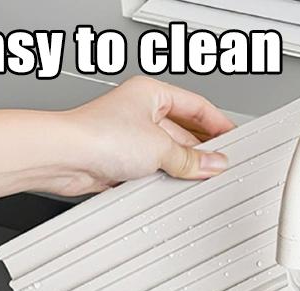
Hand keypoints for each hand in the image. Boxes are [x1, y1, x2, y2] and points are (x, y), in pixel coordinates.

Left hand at [59, 76, 234, 193]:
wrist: (64, 158)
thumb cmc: (98, 135)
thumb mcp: (160, 147)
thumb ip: (191, 159)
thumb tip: (214, 163)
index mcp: (152, 94)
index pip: (197, 106)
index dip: (219, 124)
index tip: (235, 140)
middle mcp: (141, 113)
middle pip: (186, 132)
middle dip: (203, 151)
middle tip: (221, 166)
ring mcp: (133, 139)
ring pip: (171, 154)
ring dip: (184, 167)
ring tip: (199, 179)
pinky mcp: (125, 163)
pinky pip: (156, 171)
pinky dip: (167, 180)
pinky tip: (176, 187)